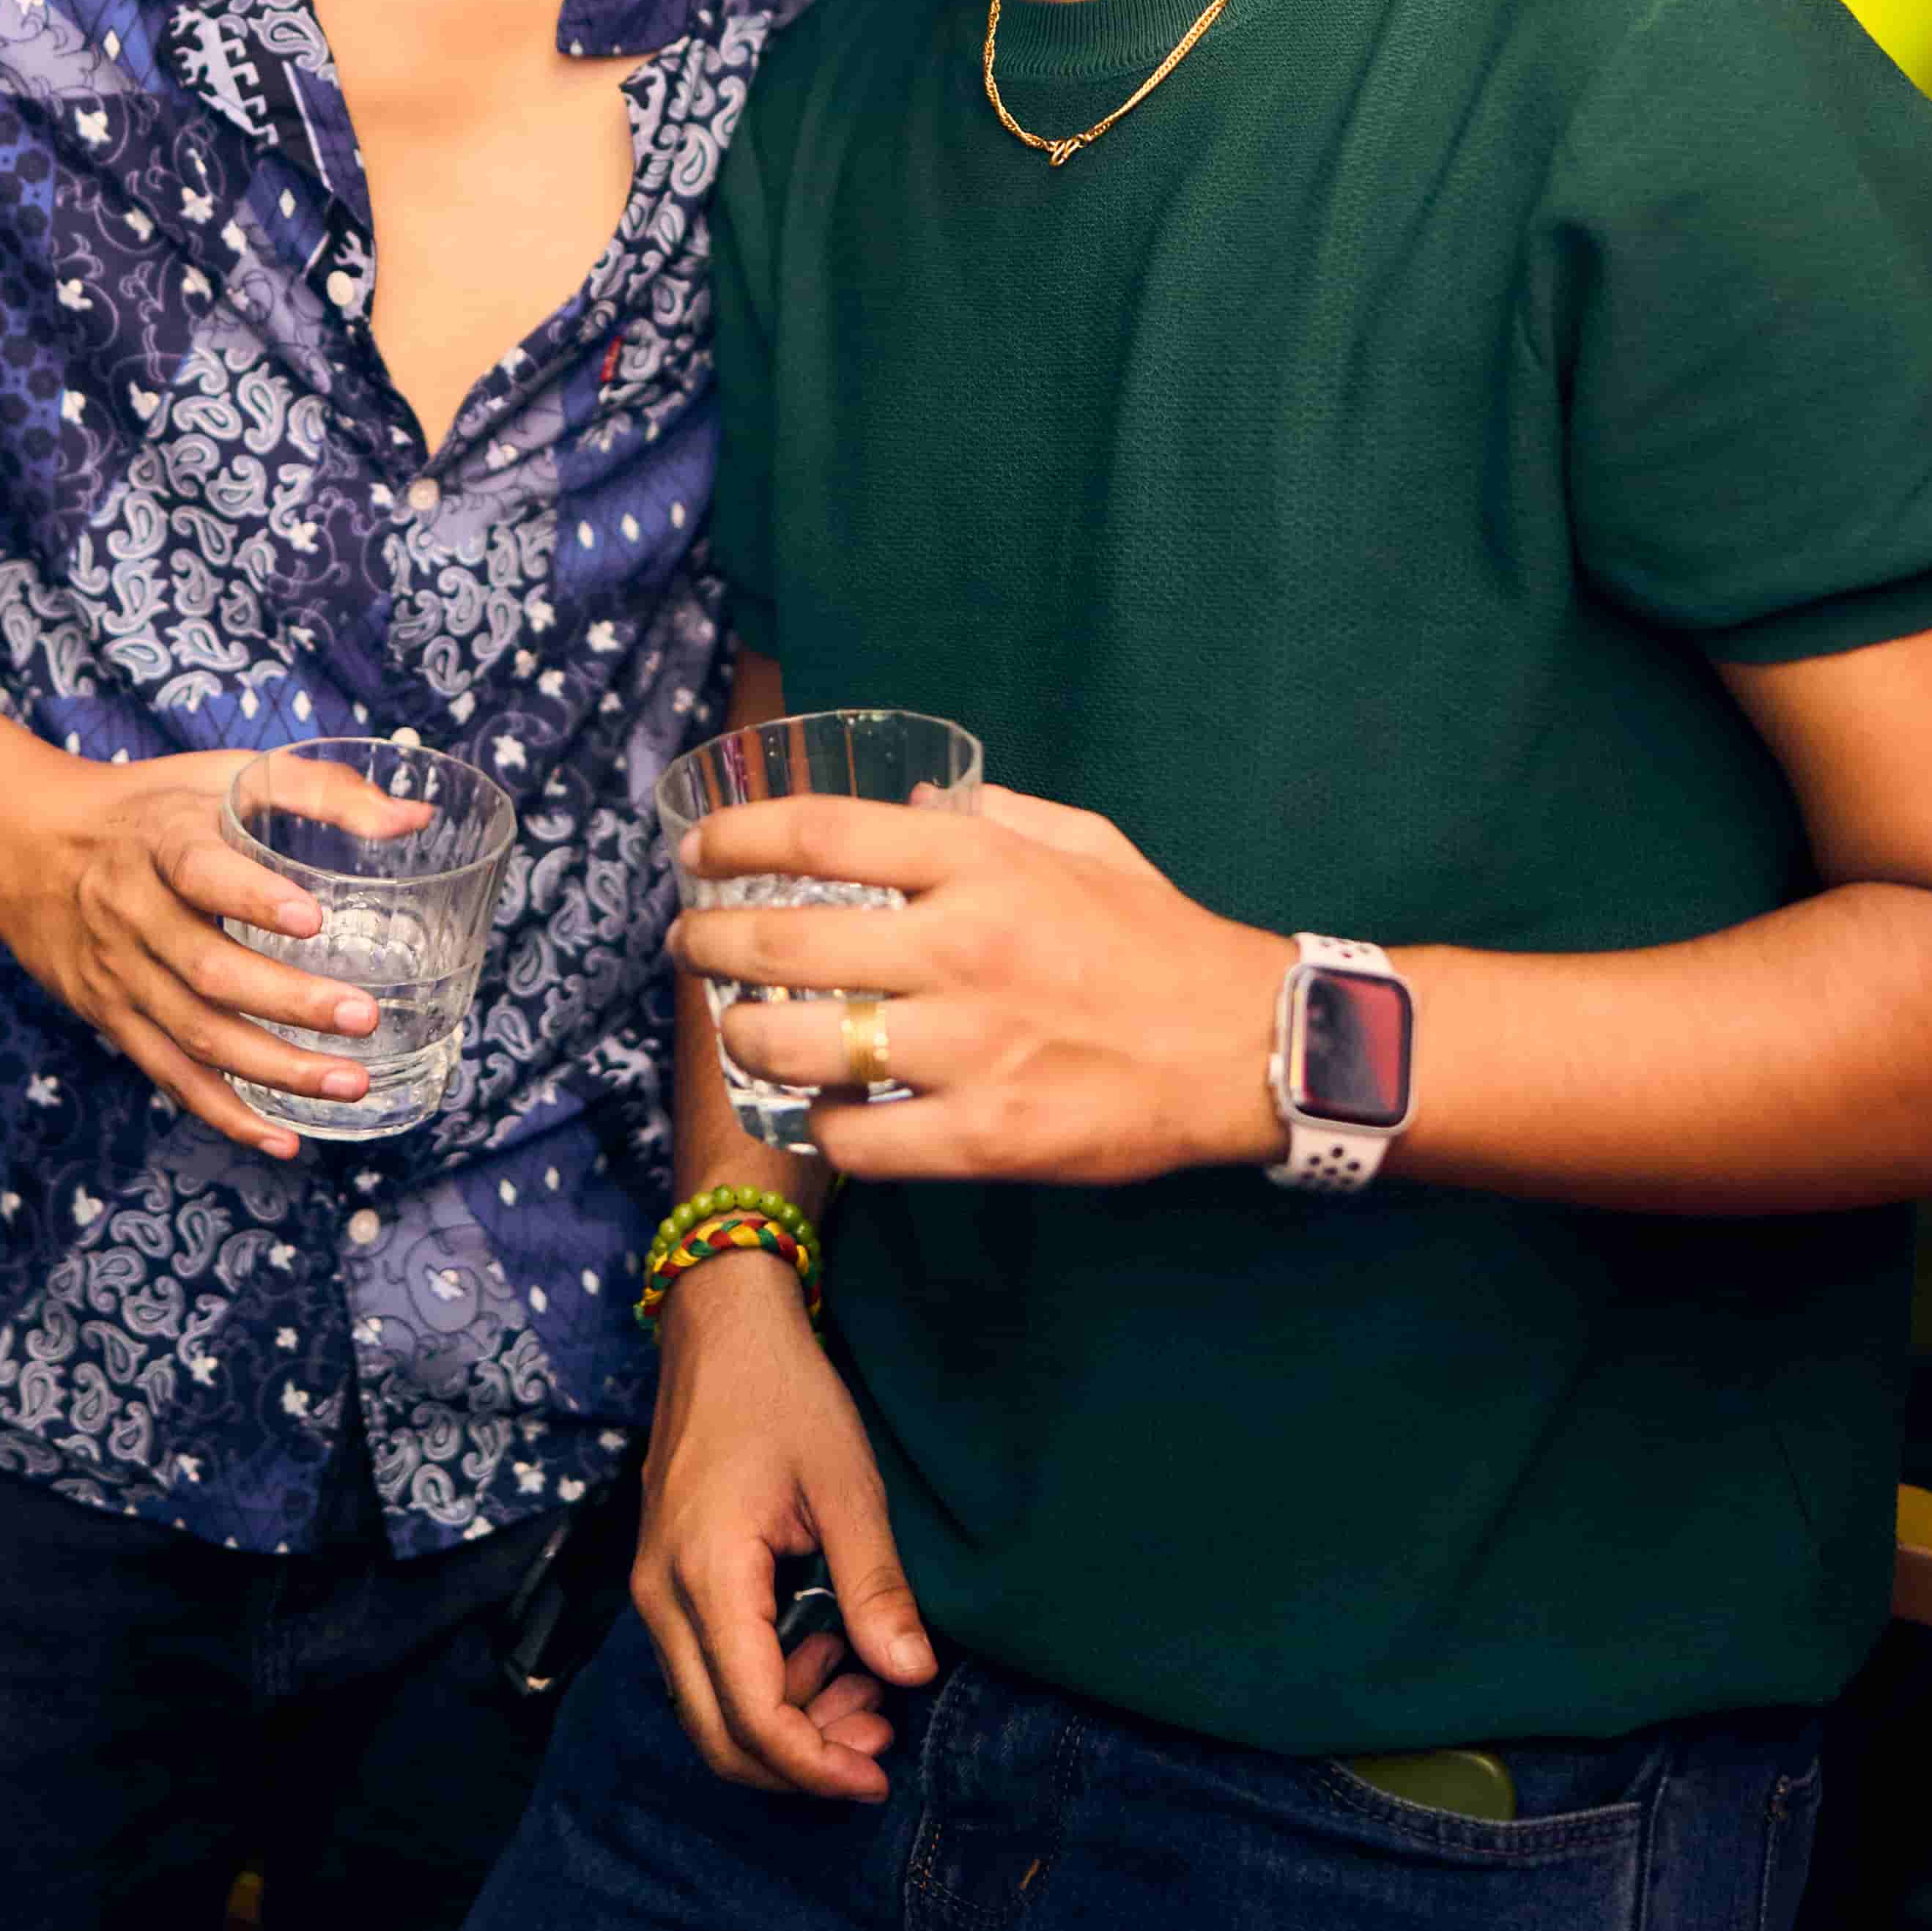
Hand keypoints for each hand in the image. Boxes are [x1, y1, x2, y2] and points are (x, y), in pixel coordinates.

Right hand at [0, 749, 424, 1160]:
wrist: (30, 847)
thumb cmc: (152, 806)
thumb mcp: (222, 774)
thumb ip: (320, 789)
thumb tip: (415, 817)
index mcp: (162, 842)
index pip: (200, 871)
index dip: (252, 896)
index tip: (313, 916)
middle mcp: (133, 913)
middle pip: (208, 969)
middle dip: (289, 1000)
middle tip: (364, 1017)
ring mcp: (120, 975)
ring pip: (195, 1035)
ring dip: (273, 1068)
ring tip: (350, 1083)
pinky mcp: (113, 1019)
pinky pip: (169, 1076)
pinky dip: (225, 1113)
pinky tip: (282, 1138)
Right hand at [636, 1253, 934, 1800]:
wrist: (722, 1326)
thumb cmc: (786, 1394)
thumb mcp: (847, 1483)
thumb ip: (874, 1584)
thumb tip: (912, 1675)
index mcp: (707, 1576)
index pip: (754, 1716)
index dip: (817, 1764)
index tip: (881, 1773)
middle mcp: (662, 1598)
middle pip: (718, 1735)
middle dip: (800, 1761)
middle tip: (879, 1741)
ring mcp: (654, 1590)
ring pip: (707, 1708)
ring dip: (784, 1728)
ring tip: (866, 1694)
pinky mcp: (664, 1579)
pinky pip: (704, 1668)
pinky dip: (763, 1687)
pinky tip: (823, 1655)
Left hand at [670, 783, 1283, 1186]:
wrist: (1243, 1046)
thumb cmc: (1159, 939)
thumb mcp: (1086, 843)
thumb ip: (999, 812)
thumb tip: (920, 794)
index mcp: (982, 862)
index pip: (821, 832)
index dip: (738, 837)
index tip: (696, 849)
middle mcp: (961, 945)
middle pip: (784, 937)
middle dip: (710, 941)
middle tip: (688, 945)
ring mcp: (968, 1046)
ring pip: (798, 1043)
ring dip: (746, 1036)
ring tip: (740, 1030)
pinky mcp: (984, 1136)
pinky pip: (857, 1136)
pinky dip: (824, 1125)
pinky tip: (828, 1110)